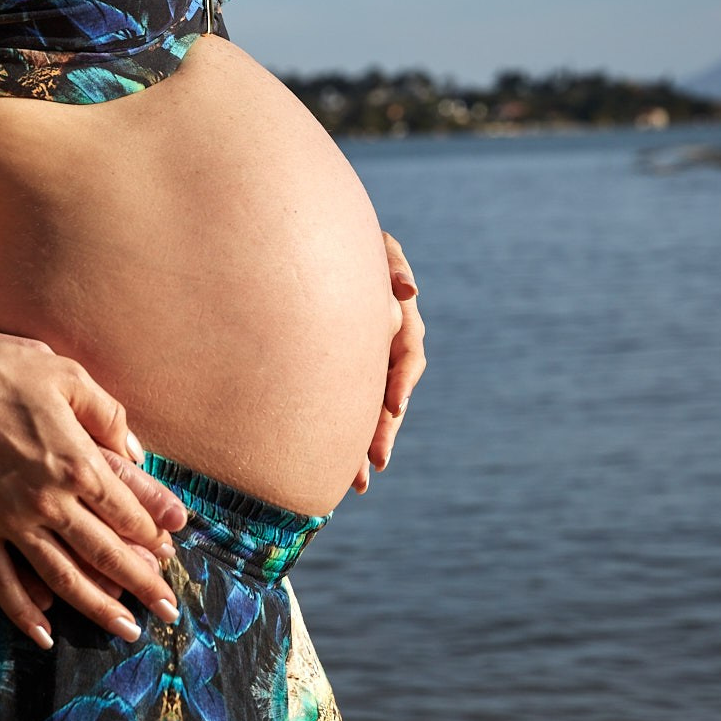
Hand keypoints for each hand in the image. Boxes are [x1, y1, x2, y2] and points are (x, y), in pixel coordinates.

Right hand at [0, 324, 188, 648]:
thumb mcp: (65, 374)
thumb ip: (106, 412)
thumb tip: (135, 449)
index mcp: (79, 462)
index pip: (128, 512)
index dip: (154, 538)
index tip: (171, 558)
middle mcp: (50, 500)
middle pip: (106, 554)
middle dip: (142, 586)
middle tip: (168, 614)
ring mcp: (10, 520)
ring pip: (63, 578)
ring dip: (97, 609)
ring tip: (125, 631)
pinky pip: (2, 581)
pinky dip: (24, 612)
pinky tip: (45, 634)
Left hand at [358, 230, 425, 492]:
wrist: (312, 243)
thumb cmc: (344, 239)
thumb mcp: (376, 248)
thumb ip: (392, 267)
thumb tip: (408, 292)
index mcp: (399, 318)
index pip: (408, 356)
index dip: (402, 382)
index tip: (394, 408)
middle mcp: (386, 344)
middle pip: (390, 393)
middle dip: (383, 430)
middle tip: (374, 464)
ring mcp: (365, 360)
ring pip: (368, 408)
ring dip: (365, 443)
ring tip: (357, 482)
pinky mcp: (342, 371)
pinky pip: (345, 408)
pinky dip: (344, 436)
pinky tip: (339, 469)